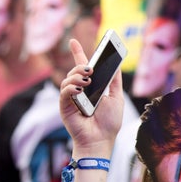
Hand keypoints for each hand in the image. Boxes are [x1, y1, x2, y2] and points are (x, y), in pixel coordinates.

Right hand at [59, 39, 123, 155]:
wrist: (101, 140)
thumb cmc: (109, 122)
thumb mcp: (116, 97)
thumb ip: (114, 81)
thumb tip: (116, 64)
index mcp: (92, 88)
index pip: (83, 67)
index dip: (78, 53)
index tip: (73, 41)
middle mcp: (79, 91)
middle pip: (75, 70)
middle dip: (81, 65)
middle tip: (91, 69)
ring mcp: (71, 98)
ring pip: (68, 78)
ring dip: (77, 76)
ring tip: (87, 81)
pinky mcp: (64, 106)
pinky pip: (64, 91)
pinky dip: (71, 87)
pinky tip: (80, 89)